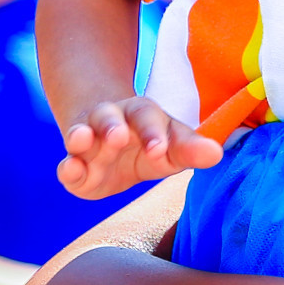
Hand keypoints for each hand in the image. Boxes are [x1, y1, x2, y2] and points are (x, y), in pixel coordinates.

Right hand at [58, 96, 222, 198]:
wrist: (113, 144)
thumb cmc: (151, 142)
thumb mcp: (172, 145)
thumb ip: (190, 149)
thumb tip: (217, 153)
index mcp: (141, 115)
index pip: (148, 118)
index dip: (154, 133)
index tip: (160, 150)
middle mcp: (111, 122)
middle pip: (110, 118)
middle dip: (112, 126)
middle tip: (118, 137)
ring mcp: (89, 142)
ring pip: (81, 134)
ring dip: (81, 136)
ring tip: (81, 139)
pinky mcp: (75, 167)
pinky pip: (66, 165)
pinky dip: (67, 167)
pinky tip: (70, 169)